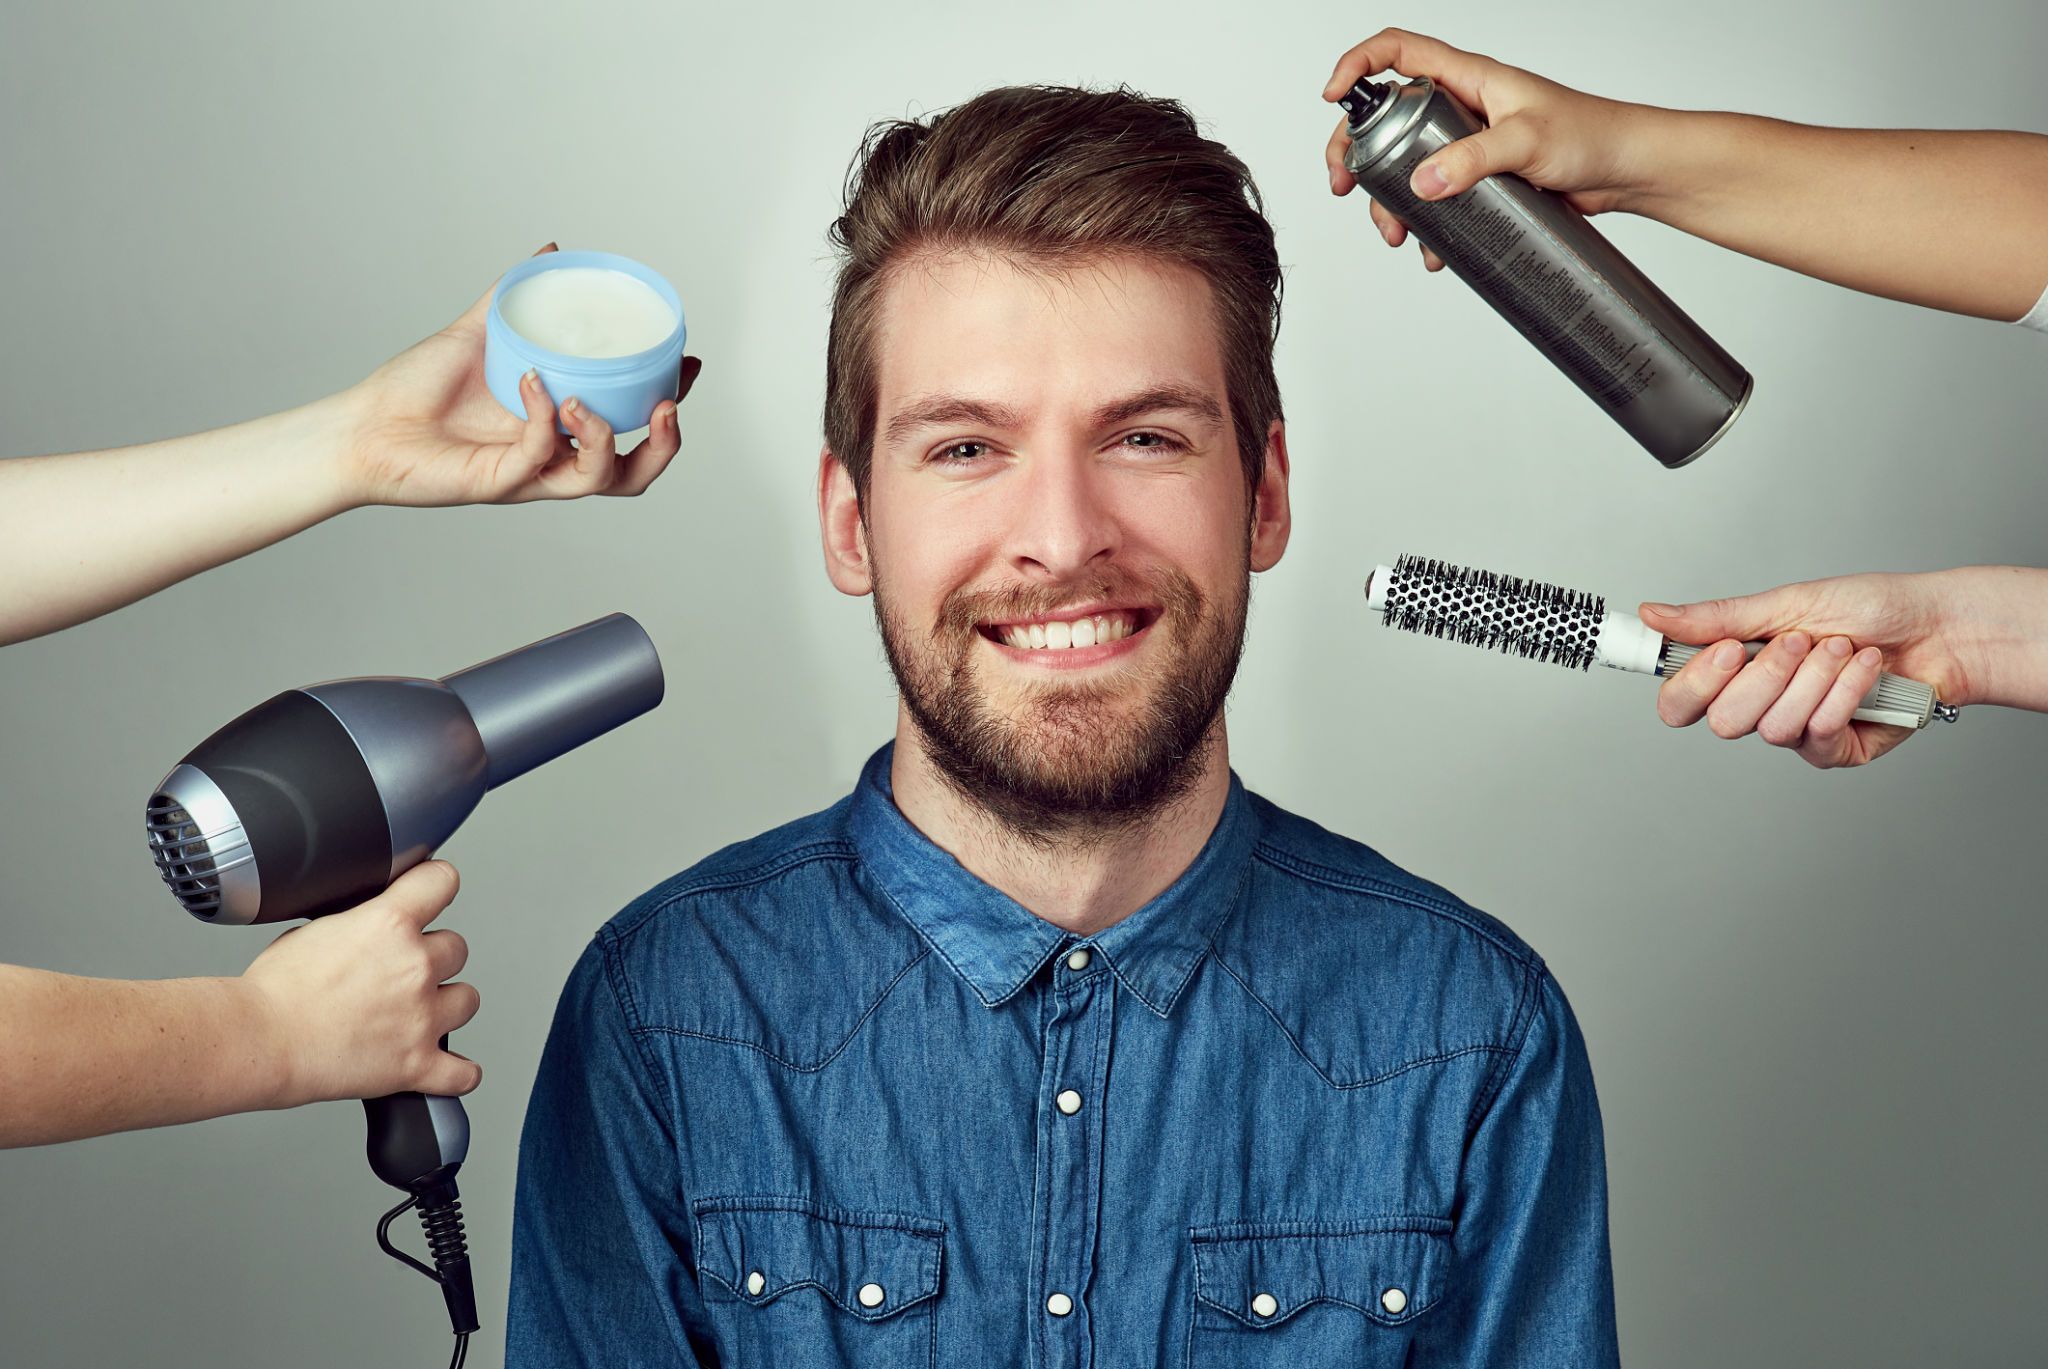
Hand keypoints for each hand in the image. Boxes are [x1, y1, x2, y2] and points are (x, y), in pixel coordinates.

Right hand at [240, 861, 480, 1105]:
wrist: (258, 1041)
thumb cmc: (272, 992)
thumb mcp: (315, 929)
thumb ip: (357, 923)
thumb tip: (366, 925)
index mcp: (389, 924)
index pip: (441, 882)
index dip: (436, 885)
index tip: (433, 893)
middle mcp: (415, 966)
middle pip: (457, 948)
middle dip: (433, 958)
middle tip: (401, 972)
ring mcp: (421, 1017)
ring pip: (467, 1000)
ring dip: (446, 1005)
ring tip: (415, 1014)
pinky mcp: (417, 1063)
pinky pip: (462, 1074)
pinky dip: (458, 1073)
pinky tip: (448, 1068)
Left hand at [340, 243, 701, 506]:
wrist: (361, 426)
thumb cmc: (413, 390)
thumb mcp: (475, 333)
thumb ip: (512, 296)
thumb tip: (550, 252)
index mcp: (557, 431)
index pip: (631, 429)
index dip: (669, 408)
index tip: (688, 364)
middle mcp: (550, 459)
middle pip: (633, 473)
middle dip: (664, 444)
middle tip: (666, 405)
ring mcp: (528, 475)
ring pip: (599, 479)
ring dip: (606, 437)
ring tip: (584, 401)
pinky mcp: (498, 482)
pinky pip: (537, 455)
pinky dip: (542, 415)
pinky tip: (531, 381)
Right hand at [1323, 29, 1654, 270]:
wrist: (1625, 169)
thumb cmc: (1591, 134)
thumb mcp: (1527, 141)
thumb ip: (1475, 159)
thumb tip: (1424, 182)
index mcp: (1469, 78)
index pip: (1399, 51)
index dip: (1358, 65)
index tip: (1333, 97)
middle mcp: (1461, 106)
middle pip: (1386, 115)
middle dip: (1355, 150)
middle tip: (1344, 185)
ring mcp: (1467, 143)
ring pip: (1405, 164)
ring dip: (1388, 200)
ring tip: (1396, 233)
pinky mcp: (1479, 178)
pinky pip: (1436, 196)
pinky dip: (1424, 222)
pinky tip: (1431, 247)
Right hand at [1639, 570, 1982, 768]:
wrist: (1938, 626)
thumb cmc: (1867, 608)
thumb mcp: (1784, 603)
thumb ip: (1714, 619)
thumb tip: (1653, 614)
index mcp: (1735, 669)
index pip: (1680, 701)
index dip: (1693, 684)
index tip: (1725, 651)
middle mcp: (1759, 704)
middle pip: (1723, 721)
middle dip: (1766, 676)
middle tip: (1800, 642)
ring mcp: (1796, 730)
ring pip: (1774, 728)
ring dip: (1815, 680)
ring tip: (1842, 648)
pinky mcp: (1835, 750)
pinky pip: (1820, 735)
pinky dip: (1846, 693)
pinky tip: (1865, 669)